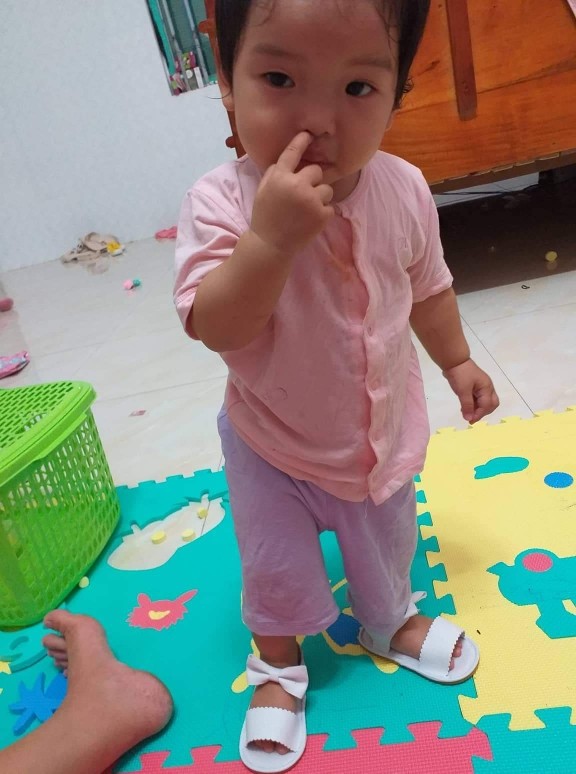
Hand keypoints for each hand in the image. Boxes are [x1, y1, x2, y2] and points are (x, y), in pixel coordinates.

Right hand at [250, 132, 333, 255]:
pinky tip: (309, 221)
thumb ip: (276, 172)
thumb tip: (290, 158)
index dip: (301, 141)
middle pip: (316, 171)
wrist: (270, 245)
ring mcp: (311, 200)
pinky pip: (329, 207)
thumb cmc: (265, 216)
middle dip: (312, 180)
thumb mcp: (264, 189)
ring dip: (319, 197)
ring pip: (326, 189)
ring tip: (306, 211)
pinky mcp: (322, 215)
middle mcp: (296, 185)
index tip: (308, 134)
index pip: (293, 152)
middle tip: (302, 195)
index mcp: (279, 176)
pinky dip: (322, 214)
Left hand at [443, 359, 499, 423]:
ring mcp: (482, 387)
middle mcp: (487, 388)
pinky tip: (465, 408)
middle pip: (491, 404)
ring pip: (485, 402)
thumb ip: (467, 405)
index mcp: (487, 388)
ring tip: (466, 413)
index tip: (470, 421)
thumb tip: (469, 419)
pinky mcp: (475, 386)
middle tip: (471, 418)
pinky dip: (473, 405)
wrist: (453, 361)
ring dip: (477, 409)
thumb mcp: (463, 390)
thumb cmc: (460, 374)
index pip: (487, 405)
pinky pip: (478, 398)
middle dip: (483, 412)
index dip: (479, 414)